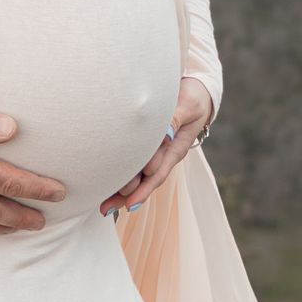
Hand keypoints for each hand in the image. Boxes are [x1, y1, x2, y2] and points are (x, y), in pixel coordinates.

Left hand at [101, 77, 213, 214]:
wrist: (198, 94)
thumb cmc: (193, 97)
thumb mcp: (188, 106)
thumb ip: (175, 119)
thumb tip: (163, 134)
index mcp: (176, 148)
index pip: (158, 173)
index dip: (144, 188)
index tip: (129, 199)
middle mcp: (166, 155)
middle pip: (145, 181)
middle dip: (127, 195)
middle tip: (107, 208)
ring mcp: (158, 153)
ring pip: (139, 178)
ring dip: (121, 192)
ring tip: (103, 206)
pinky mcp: (149, 147)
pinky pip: (136, 167)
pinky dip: (122, 177)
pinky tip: (107, 187)